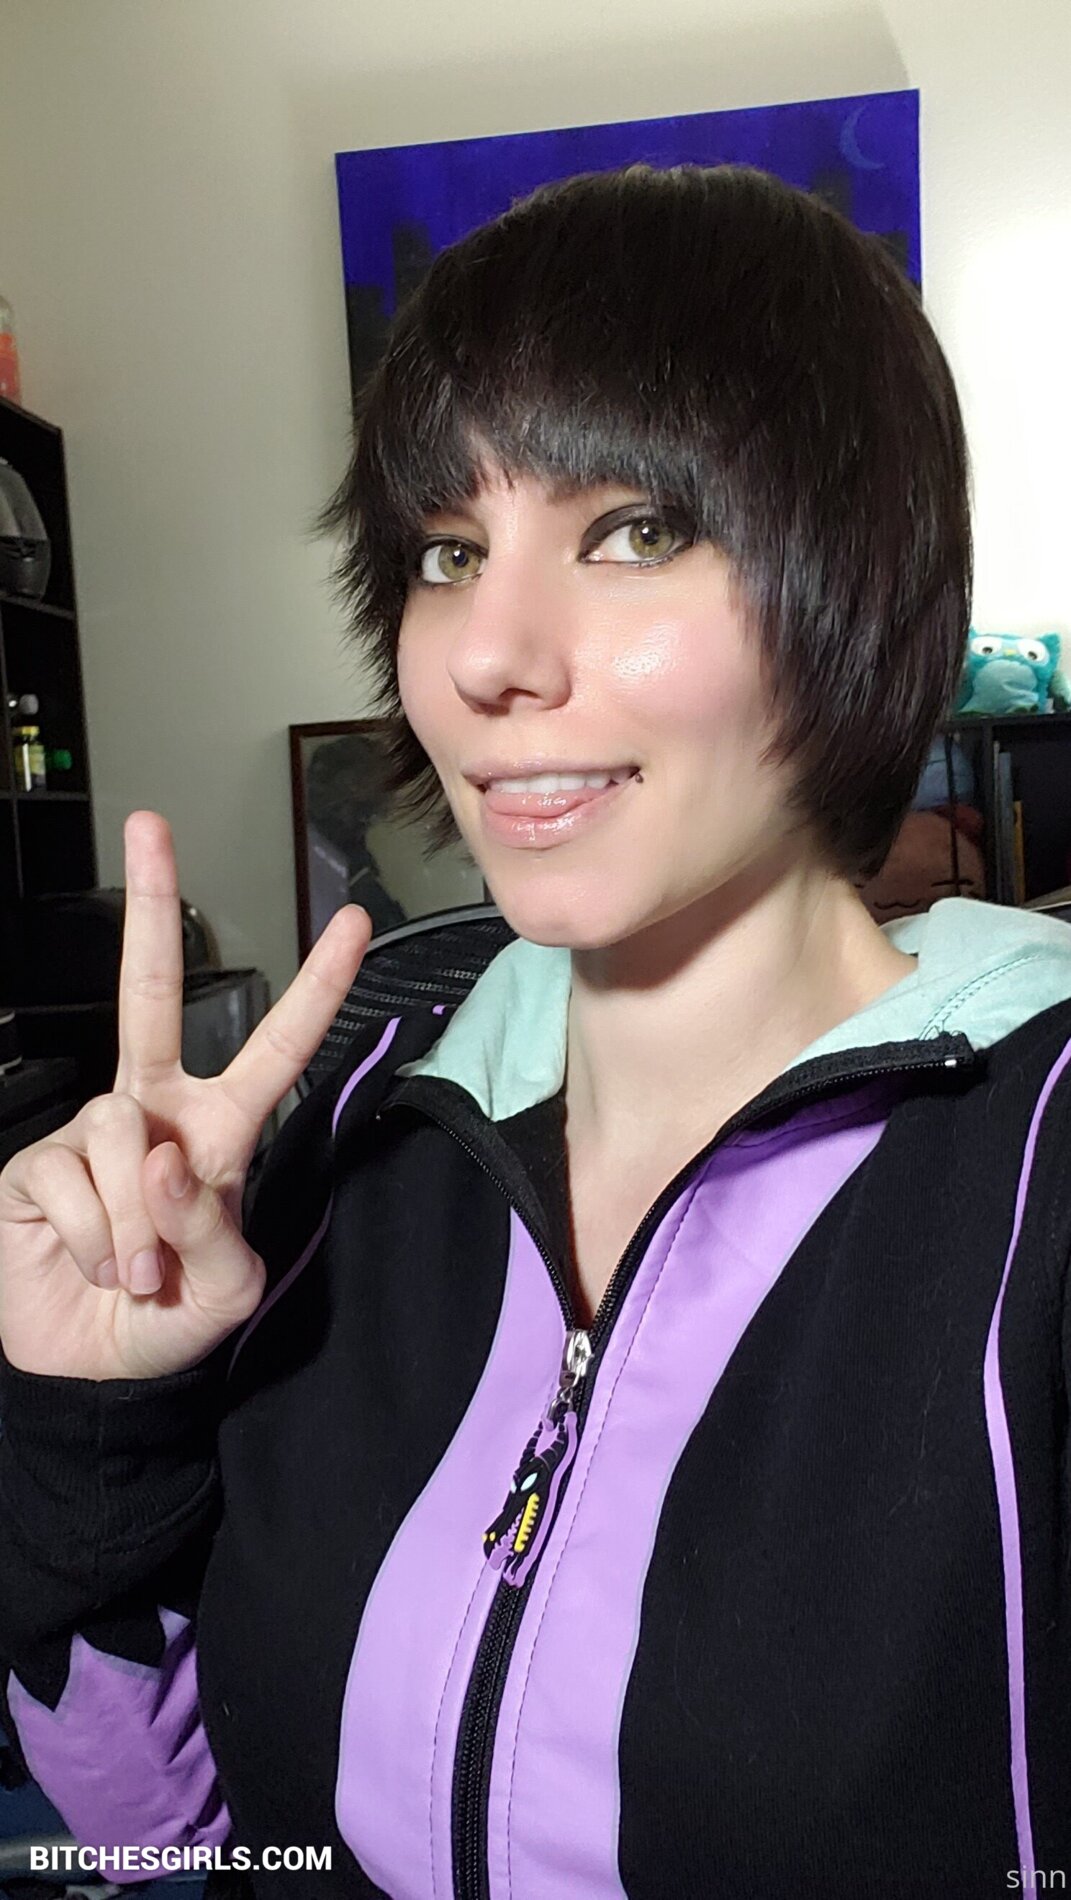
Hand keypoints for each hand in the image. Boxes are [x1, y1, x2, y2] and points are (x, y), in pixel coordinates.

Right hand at [0, 811, 371, 1380]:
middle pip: (150, 993)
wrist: (93, 1376)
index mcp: (218, 1130)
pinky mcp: (36, 1165)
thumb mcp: (224, 1289)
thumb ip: (210, 1227)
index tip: (356, 923)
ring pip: (122, 1135)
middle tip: (149, 823)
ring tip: (137, 1272)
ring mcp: (92, 1130)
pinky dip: (91, 1238)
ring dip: (136, 1223)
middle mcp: (153, 1112)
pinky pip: (71, 1181)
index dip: (316, 989)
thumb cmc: (171, 1325)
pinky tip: (94, 1263)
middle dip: (147, 906)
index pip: (274, 1048)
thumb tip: (164, 1158)